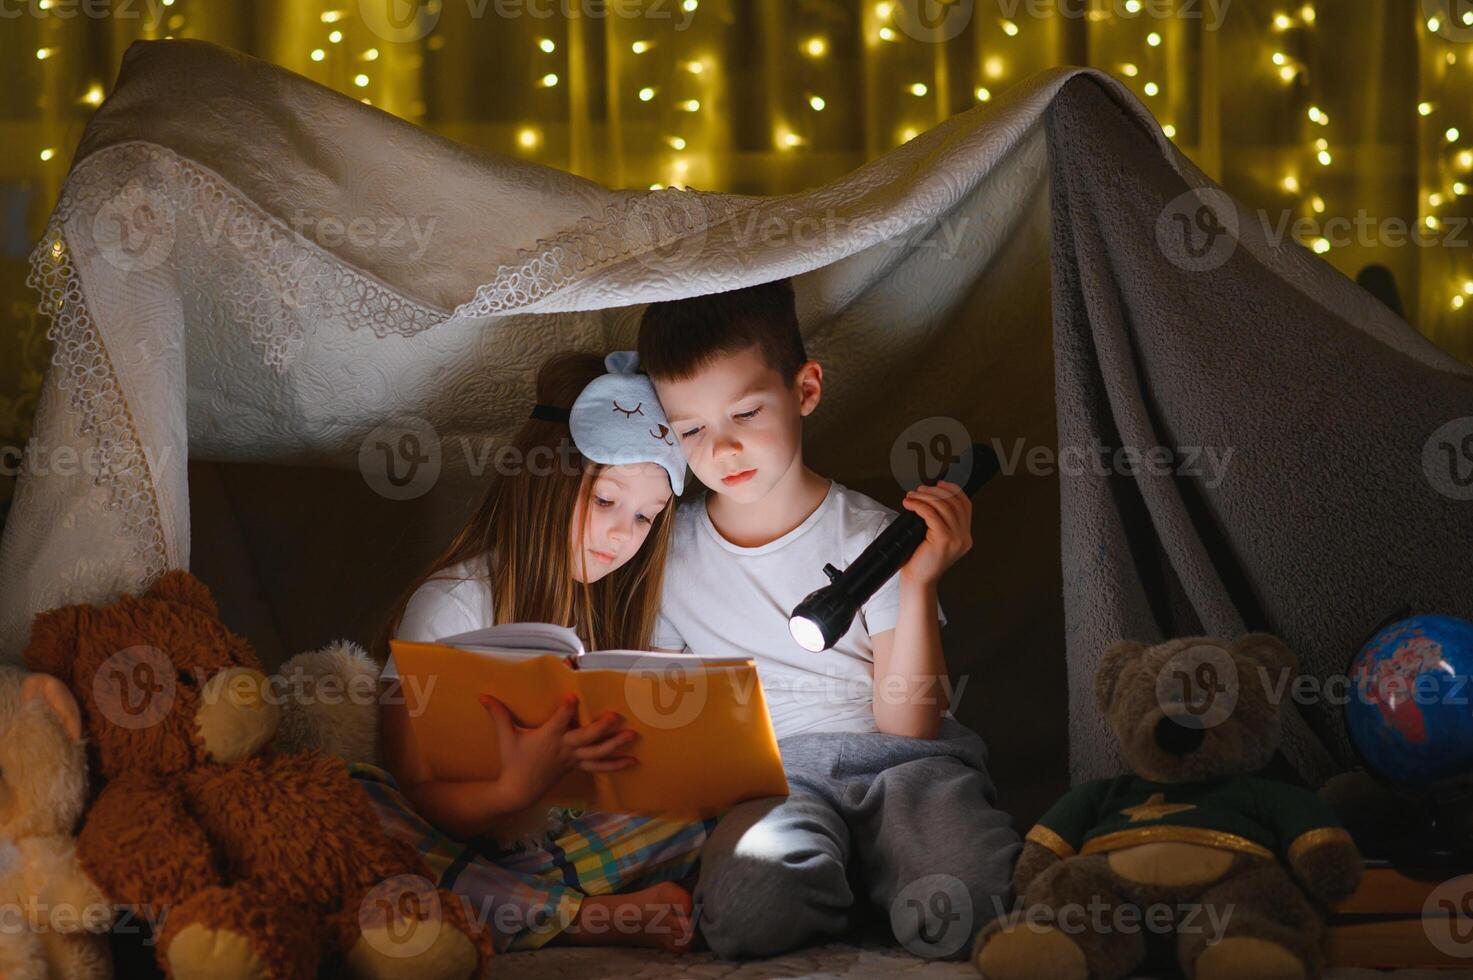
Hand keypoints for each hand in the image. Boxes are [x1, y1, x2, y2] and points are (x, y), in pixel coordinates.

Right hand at [479, 694, 638, 809]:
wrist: (519, 791)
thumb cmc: (513, 761)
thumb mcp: (505, 737)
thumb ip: (498, 714)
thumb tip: (482, 695)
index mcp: (547, 738)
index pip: (558, 721)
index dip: (565, 710)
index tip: (572, 697)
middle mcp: (564, 748)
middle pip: (586, 738)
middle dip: (601, 728)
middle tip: (616, 717)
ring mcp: (573, 759)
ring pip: (598, 753)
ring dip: (616, 745)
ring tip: (633, 736)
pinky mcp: (577, 766)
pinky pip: (600, 766)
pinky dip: (616, 765)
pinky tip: (633, 761)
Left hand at [898, 480, 972, 586]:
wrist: (918, 581)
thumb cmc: (921, 561)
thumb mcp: (936, 539)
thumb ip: (940, 522)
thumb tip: (930, 497)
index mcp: (965, 536)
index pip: (965, 505)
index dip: (952, 490)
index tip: (938, 484)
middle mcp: (964, 537)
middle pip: (954, 502)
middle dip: (935, 492)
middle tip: (919, 490)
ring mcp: (956, 539)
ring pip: (943, 506)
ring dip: (925, 497)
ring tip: (912, 496)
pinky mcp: (944, 540)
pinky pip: (931, 514)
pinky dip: (919, 505)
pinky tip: (910, 504)